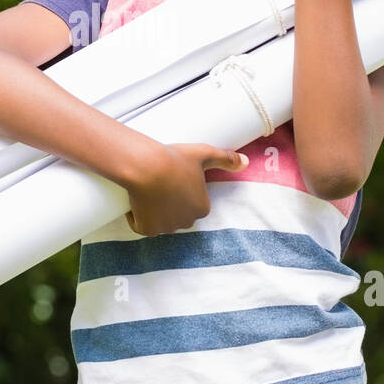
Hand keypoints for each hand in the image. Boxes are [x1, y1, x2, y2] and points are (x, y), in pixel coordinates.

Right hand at [122, 142, 249, 236]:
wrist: (146, 167)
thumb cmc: (175, 159)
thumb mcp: (203, 154)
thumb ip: (226, 158)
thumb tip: (246, 162)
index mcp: (202, 208)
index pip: (193, 203)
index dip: (183, 191)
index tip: (174, 179)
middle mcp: (186, 222)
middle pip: (178, 214)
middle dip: (171, 205)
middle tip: (160, 184)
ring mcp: (166, 228)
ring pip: (161, 221)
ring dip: (156, 213)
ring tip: (148, 192)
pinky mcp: (147, 230)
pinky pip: (143, 226)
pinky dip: (139, 219)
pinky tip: (137, 204)